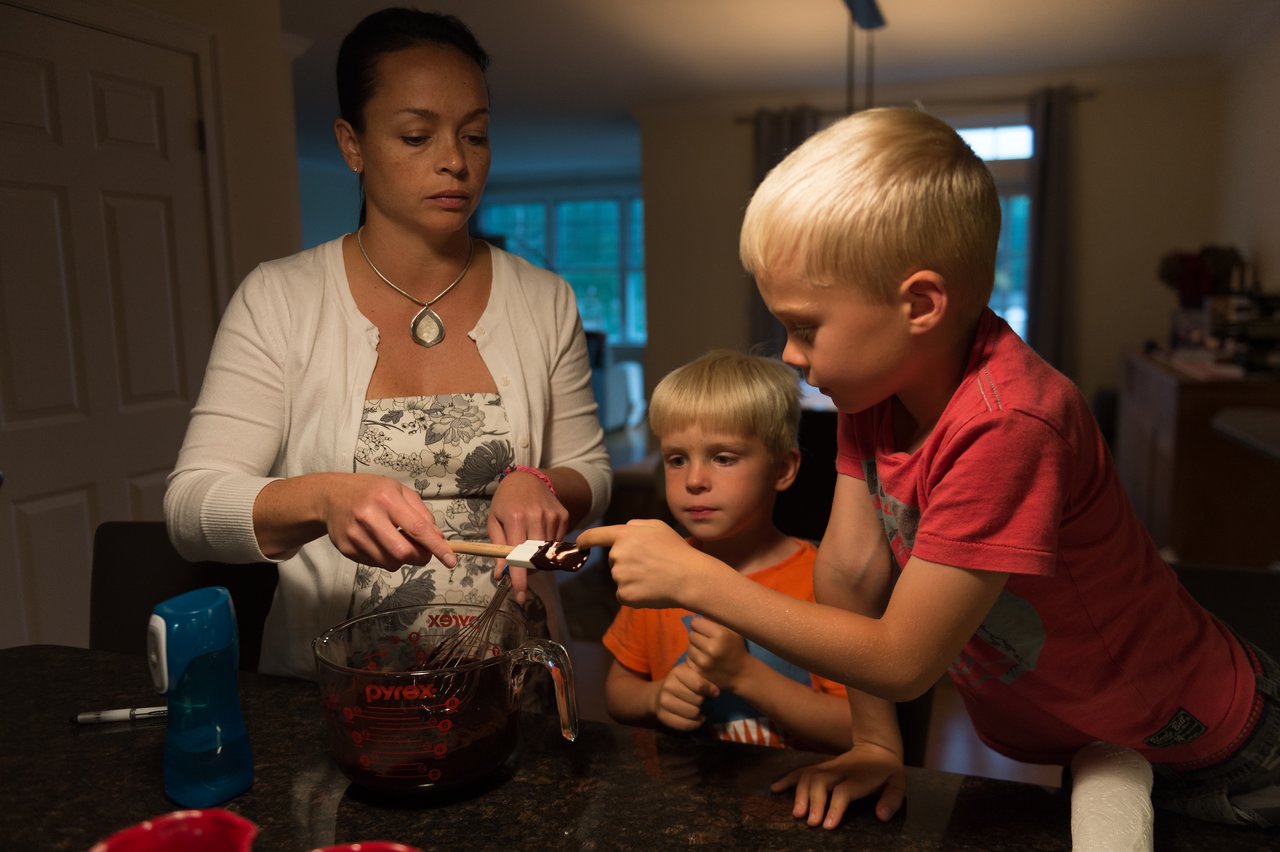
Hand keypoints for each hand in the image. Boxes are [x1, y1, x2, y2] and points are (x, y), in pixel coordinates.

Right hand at [320, 474, 453, 570]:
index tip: (451, 560)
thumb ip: (421, 514)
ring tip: (396, 541)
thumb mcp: (399, 491)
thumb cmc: (371, 491)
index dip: (437, 547)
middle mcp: (369, 517)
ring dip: (401, 559)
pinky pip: (375, 564)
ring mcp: (355, 535)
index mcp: (386, 499)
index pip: (418, 528)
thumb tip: (438, 538)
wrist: (331, 496)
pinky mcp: (346, 548)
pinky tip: (379, 542)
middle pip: (403, 552)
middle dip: (420, 557)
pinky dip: (384, 558)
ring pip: (390, 563)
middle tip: (423, 552)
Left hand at [488, 466, 569, 601]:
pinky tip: (539, 537)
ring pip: (549, 552)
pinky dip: (549, 548)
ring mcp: (553, 516)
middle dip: (529, 570)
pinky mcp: (564, 517)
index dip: (520, 578)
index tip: (521, 596)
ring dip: (539, 559)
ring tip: (529, 550)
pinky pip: (558, 542)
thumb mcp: (494, 521)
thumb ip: (497, 547)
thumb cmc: (505, 501)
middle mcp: (537, 517)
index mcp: (515, 518)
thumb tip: (501, 574)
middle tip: (522, 569)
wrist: (527, 478)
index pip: (519, 555)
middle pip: (537, 557)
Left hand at [576, 520, 719, 608]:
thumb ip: (635, 526)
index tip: (579, 543)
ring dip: (632, 579)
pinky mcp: (624, 595)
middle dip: (627, 562)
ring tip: (654, 577)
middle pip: (613, 560)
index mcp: (624, 535)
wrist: (690, 577)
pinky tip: (651, 589)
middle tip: (651, 564)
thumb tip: (622, 533)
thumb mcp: (657, 527)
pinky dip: (635, 594)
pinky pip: (624, 594)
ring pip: (620, 578)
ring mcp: (619, 576)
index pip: (595, 536)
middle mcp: (617, 554)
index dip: (585, 539)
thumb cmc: (676, 550)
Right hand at [654, 661, 718, 731]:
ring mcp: (663, 701)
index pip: (699, 685)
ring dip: (699, 713)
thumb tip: (715, 692)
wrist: (661, 693)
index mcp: (677, 672)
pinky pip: (684, 724)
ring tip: (698, 709)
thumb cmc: (684, 682)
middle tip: (701, 700)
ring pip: (692, 713)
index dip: (710, 689)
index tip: (715, 692)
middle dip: (702, 701)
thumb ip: (705, 677)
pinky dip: (694, 724)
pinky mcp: (662, 716)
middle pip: (697, 700)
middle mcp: (668, 686)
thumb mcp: (693, 673)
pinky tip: (697, 719)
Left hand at [685, 616, 750, 691]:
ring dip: (695, 647)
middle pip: (691, 634)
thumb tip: (700, 610)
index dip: (700, 624)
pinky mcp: (699, 672)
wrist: (742, 674)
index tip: (706, 628)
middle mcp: (711, 648)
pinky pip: (688, 659)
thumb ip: (716, 619)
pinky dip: (694, 658)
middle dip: (697, 635)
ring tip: (705, 649)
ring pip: (688, 647)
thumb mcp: (732, 630)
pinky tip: (704, 658)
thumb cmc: (737, 648)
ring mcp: (704, 662)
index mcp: (720, 634)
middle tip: (706, 639)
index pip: (695, 622)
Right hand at [769, 741, 905, 828]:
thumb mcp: (899, 783)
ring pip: (808, 776)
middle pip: (821, 782)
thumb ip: (892, 800)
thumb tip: (881, 816)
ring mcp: (827, 767)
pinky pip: (800, 770)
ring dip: (800, 793)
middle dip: (814, 802)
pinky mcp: (819, 766)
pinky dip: (787, 779)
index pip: (843, 791)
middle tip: (811, 822)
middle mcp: (840, 770)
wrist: (876, 746)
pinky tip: (775, 789)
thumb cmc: (887, 770)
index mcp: (859, 776)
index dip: (834, 807)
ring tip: (797, 813)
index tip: (827, 825)